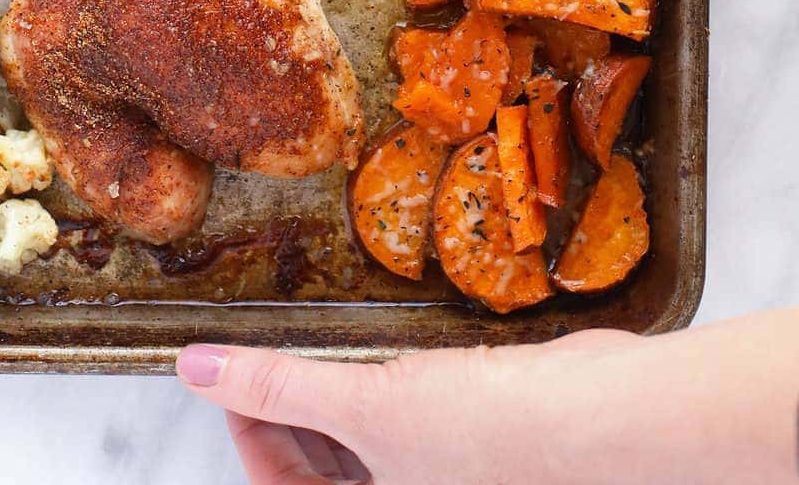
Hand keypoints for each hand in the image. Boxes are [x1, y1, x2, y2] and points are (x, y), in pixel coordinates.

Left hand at [175, 310, 798, 482]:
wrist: (604, 419)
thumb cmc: (494, 436)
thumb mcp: (367, 405)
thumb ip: (278, 386)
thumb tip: (195, 369)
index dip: (245, 428)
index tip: (229, 372)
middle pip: (316, 461)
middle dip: (288, 405)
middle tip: (268, 341)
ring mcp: (436, 468)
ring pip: (358, 433)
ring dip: (334, 384)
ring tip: (317, 331)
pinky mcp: (467, 432)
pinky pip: (402, 407)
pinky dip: (381, 373)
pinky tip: (378, 334)